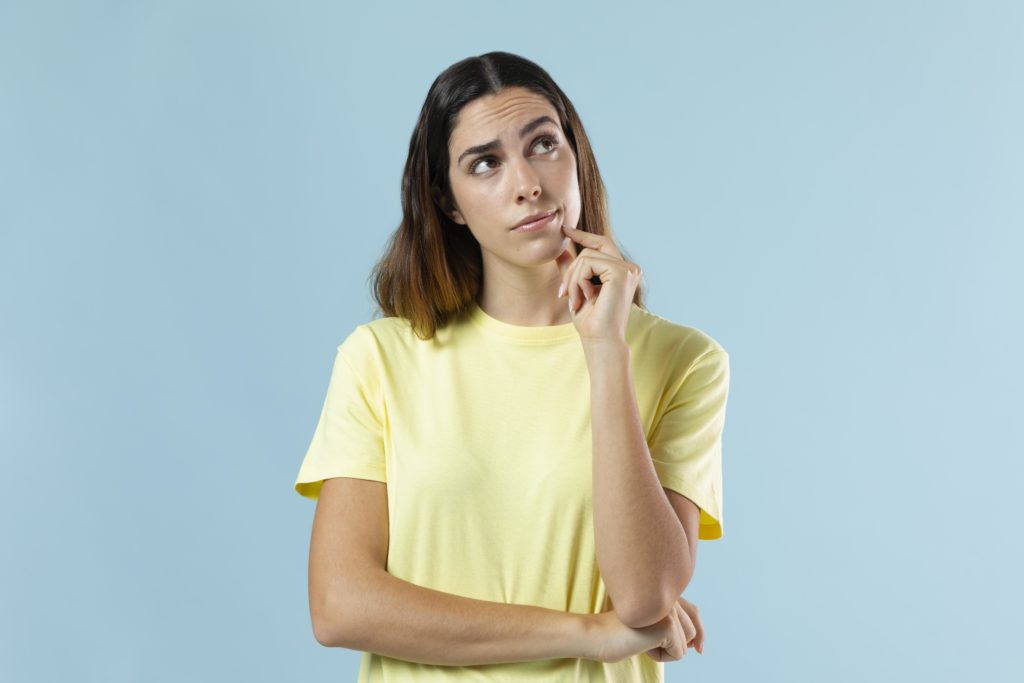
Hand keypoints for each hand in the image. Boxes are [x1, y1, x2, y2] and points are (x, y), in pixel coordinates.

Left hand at [555, 224, 641, 345]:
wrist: (600, 340)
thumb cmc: (591, 320)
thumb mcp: (578, 289)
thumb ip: (572, 269)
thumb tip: (560, 248)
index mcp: (622, 271)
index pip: (601, 244)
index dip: (583, 235)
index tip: (564, 229)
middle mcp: (629, 268)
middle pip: (591, 249)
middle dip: (572, 269)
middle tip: (563, 293)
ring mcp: (628, 269)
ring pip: (586, 256)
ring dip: (573, 279)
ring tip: (574, 300)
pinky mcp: (621, 273)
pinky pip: (588, 263)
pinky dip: (578, 280)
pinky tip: (584, 297)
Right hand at [587, 598, 703, 663]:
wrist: (597, 634)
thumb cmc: (620, 632)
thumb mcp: (648, 623)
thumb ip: (671, 623)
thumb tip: (697, 643)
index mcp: (664, 591)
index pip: (694, 612)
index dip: (699, 633)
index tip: (699, 649)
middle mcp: (668, 595)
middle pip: (694, 630)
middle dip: (675, 644)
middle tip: (646, 639)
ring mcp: (668, 608)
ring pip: (686, 643)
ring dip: (666, 650)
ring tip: (643, 640)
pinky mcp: (667, 624)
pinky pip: (678, 653)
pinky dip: (661, 656)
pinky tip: (642, 645)